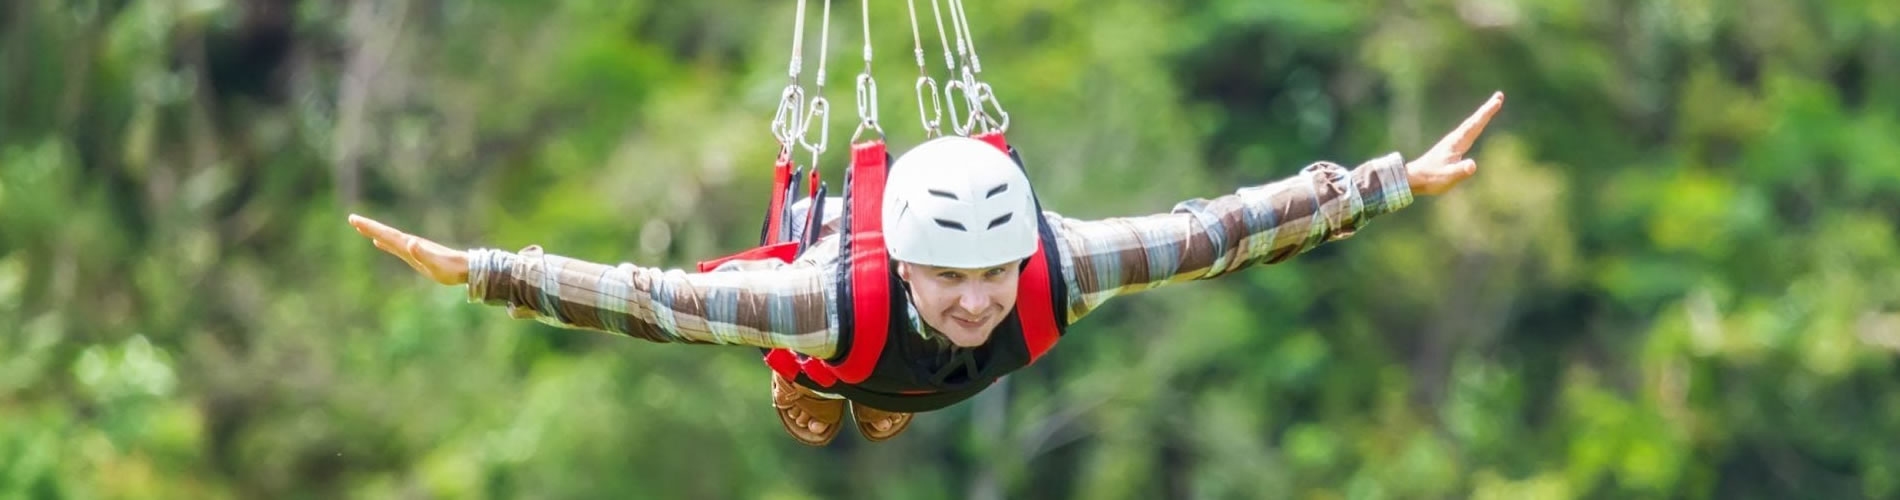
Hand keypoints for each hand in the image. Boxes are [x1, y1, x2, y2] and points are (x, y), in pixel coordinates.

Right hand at [348, 214, 469, 285]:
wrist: (465, 268)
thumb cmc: (450, 269)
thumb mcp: (436, 264)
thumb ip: (423, 254)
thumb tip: (410, 242)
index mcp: (410, 245)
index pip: (387, 234)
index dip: (371, 227)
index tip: (356, 220)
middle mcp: (410, 244)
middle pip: (385, 233)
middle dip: (368, 226)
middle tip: (352, 218)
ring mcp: (412, 248)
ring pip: (388, 238)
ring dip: (374, 232)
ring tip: (361, 227)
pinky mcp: (415, 254)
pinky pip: (395, 246)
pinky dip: (385, 242)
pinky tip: (379, 242)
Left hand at [1407, 91, 1504, 195]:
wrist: (1414, 177)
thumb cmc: (1430, 178)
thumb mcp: (1447, 176)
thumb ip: (1460, 171)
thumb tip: (1473, 165)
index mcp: (1456, 143)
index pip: (1474, 125)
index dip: (1486, 114)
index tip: (1496, 102)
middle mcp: (1455, 138)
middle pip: (1474, 121)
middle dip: (1487, 109)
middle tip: (1499, 96)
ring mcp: (1453, 141)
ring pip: (1471, 124)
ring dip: (1483, 114)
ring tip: (1494, 104)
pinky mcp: (1452, 147)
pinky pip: (1468, 131)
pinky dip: (1476, 124)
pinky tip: (1478, 124)